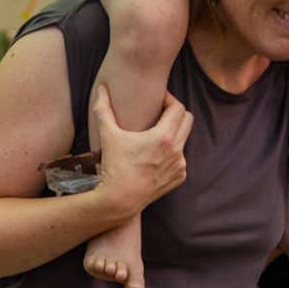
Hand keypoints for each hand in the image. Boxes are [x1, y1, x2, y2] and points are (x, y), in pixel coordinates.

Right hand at [93, 85, 192, 215]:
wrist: (119, 200)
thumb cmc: (114, 167)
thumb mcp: (108, 136)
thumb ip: (103, 109)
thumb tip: (100, 88)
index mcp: (163, 137)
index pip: (178, 108)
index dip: (169, 100)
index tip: (159, 100)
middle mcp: (176, 150)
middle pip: (187, 120)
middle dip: (175, 114)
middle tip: (160, 113)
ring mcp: (180, 165)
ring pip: (184, 139)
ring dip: (174, 133)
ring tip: (155, 134)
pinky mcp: (179, 177)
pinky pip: (181, 158)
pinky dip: (172, 153)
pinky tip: (156, 154)